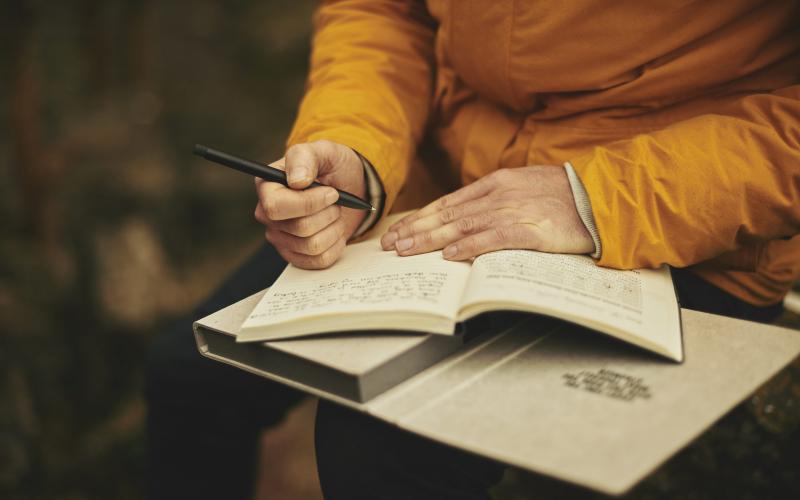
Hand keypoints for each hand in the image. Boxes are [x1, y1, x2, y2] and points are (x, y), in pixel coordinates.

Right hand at [254, 140, 366, 268]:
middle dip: (327, 214)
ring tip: (334, 213)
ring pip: (312, 246)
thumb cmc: (332, 167)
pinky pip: (320, 260)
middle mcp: (268, 215)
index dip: (308, 203)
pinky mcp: (296, 255)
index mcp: (267, 187)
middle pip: (299, 228)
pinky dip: (336, 245)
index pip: (276, 207)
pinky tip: (334, 229)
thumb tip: (296, 181)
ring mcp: (280, 237)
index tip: (331, 192)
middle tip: (335, 201)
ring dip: (334, 228)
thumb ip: (306, 157)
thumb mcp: (324, 151)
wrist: (350, 187)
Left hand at [380, 166, 593, 259]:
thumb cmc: (564, 196)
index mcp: (496, 184)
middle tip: (390, 244)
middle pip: (447, 214)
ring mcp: (513, 211)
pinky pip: (493, 239)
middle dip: (415, 230)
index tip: (399, 230)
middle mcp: (498, 195)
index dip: (420, 218)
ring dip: (430, 239)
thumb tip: (465, 218)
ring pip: (462, 226)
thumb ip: (495, 200)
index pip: (447, 203)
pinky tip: (449, 255)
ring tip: (406, 250)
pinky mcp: (531, 230)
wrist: (601, 196)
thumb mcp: (524, 188)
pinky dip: (469, 247)